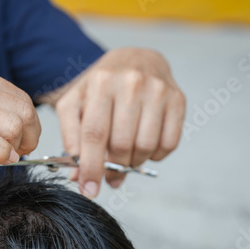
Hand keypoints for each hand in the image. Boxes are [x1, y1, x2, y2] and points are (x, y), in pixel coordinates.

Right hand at [0, 62, 40, 172]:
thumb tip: (10, 122)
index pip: (19, 96)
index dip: (30, 121)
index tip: (25, 137)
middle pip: (23, 110)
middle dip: (31, 135)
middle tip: (23, 150)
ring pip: (13, 125)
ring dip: (18, 146)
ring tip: (8, 156)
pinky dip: (2, 154)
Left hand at [55, 48, 185, 197]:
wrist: (134, 58)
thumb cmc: (100, 85)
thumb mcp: (75, 103)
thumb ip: (71, 137)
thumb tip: (77, 175)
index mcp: (101, 83)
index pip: (95, 134)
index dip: (91, 167)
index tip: (89, 190)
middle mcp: (131, 83)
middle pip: (122, 144)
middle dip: (113, 169)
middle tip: (110, 177)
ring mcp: (158, 90)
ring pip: (146, 146)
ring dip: (133, 163)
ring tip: (125, 159)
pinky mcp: (178, 99)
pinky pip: (169, 143)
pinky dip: (155, 155)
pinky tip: (143, 146)